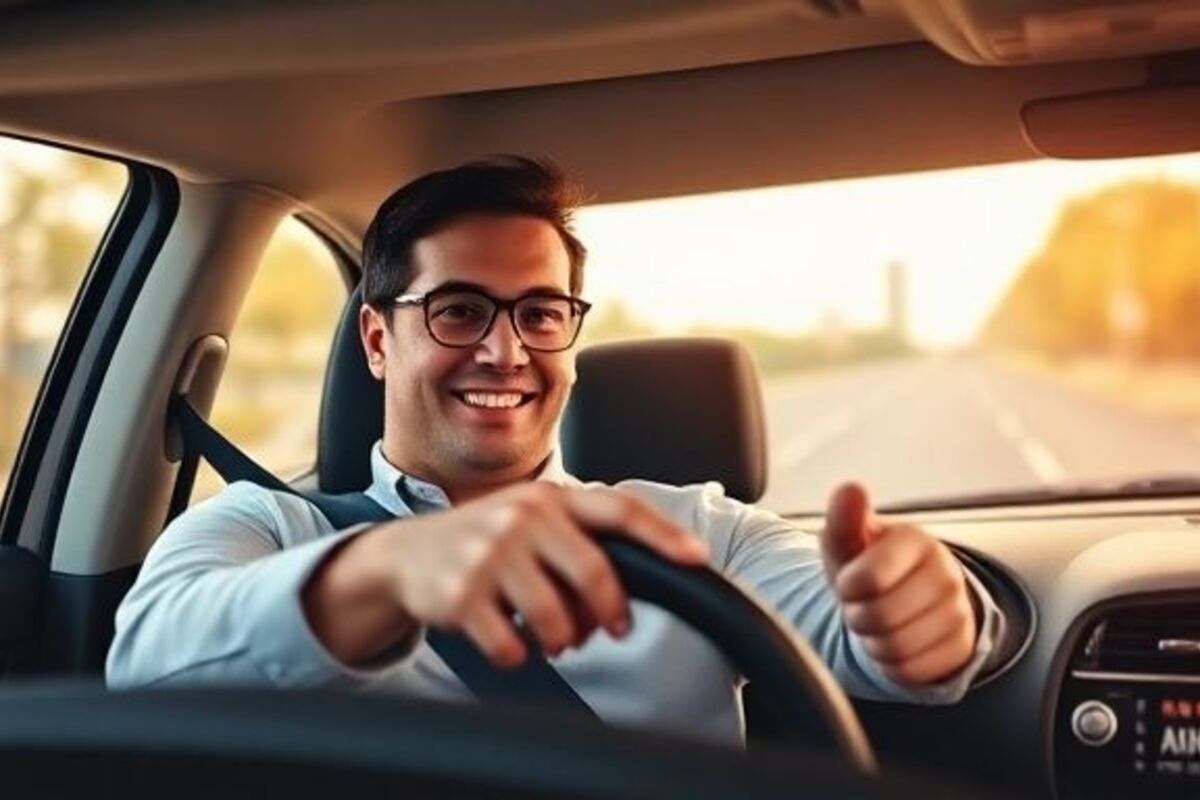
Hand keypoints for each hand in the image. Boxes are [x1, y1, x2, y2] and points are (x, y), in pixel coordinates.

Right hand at [376, 483, 708, 666]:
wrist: (406, 555)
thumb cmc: (487, 542)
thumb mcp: (532, 522)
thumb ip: (578, 542)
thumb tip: (623, 598)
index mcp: (550, 498)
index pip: (619, 510)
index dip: (662, 535)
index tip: (696, 558)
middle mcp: (522, 517)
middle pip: (593, 573)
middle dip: (611, 610)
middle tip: (613, 629)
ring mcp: (489, 553)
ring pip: (555, 618)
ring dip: (561, 640)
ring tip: (552, 637)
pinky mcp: (461, 593)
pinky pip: (511, 645)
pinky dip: (517, 654)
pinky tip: (508, 640)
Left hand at [820, 482, 977, 686]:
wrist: (902, 593)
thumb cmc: (865, 563)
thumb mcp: (847, 541)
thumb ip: (844, 518)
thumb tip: (851, 488)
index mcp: (916, 540)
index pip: (870, 578)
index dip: (848, 587)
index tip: (849, 580)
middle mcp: (946, 573)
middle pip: (880, 618)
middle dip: (857, 616)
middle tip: (861, 605)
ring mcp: (959, 612)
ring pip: (895, 648)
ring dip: (872, 642)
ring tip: (876, 622)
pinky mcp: (961, 647)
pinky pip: (910, 671)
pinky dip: (891, 664)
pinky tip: (893, 641)